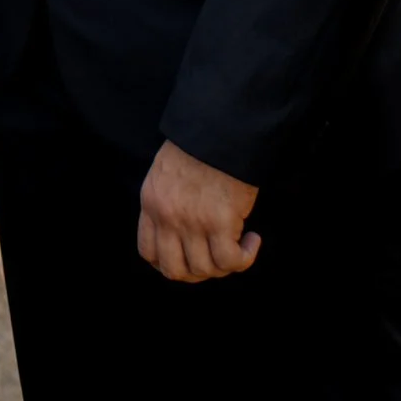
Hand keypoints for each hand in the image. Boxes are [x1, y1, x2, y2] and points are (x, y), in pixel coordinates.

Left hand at [137, 142, 260, 282]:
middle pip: (175, 270)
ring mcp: (192, 221)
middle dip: (197, 273)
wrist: (222, 127)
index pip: (148, 252)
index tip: (189, 260)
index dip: (169, 264)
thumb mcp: (166, 173)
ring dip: (225, 266)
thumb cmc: (201, 145)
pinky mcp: (220, 221)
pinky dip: (245, 258)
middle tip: (216, 260)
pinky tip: (252, 240)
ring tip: (239, 246)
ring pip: (205, 269)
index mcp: (151, 202)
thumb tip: (183, 235)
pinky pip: (230, 260)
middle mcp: (167, 216)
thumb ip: (167, 203)